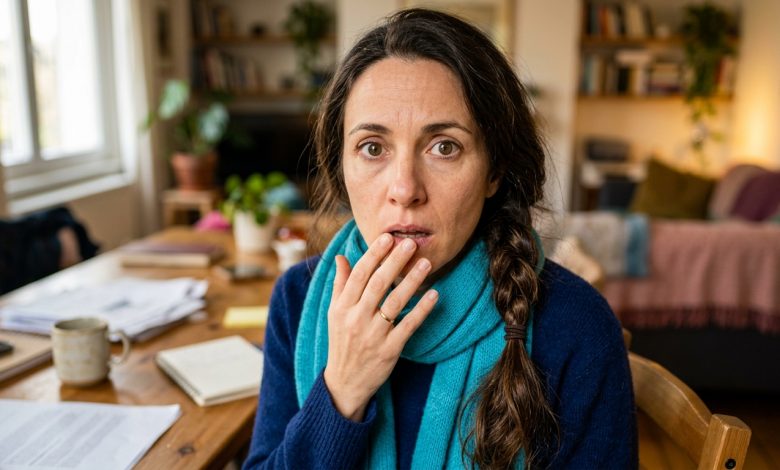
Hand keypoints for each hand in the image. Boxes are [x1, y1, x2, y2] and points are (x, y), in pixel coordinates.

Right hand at [323, 233, 438, 421]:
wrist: (345, 383)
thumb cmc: (341, 343)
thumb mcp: (334, 314)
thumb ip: (340, 285)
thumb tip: (341, 256)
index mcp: (341, 307)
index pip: (359, 275)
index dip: (373, 255)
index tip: (387, 238)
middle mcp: (356, 319)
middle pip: (378, 284)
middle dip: (395, 262)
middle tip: (411, 244)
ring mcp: (373, 335)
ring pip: (395, 302)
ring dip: (412, 281)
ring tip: (426, 263)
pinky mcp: (389, 350)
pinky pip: (408, 325)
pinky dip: (422, 309)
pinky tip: (434, 295)